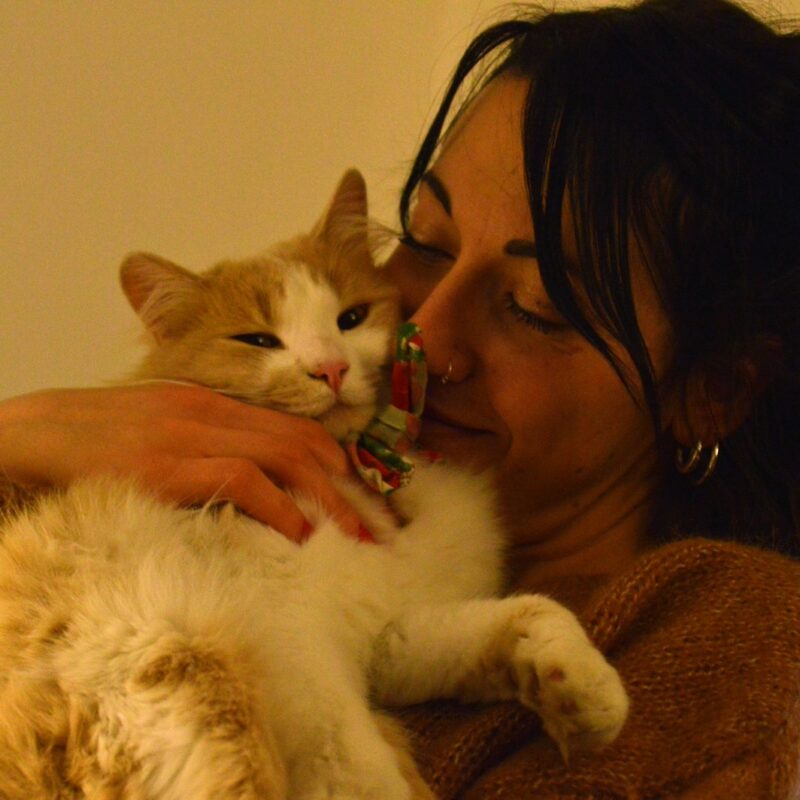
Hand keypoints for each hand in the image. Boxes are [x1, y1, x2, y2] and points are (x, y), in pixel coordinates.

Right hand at [0, 382, 362, 541]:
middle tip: (376, 524)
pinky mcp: (165, 466)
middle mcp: (208, 413)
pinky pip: (241, 482)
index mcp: (208, 404)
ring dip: (328, 500)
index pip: (291, 426)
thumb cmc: (90, 443)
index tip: (359, 494)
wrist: (25, 436)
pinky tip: (300, 536)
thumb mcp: (156, 435)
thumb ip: (201, 449)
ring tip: (356, 536)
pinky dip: (280, 509)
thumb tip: (247, 486)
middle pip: (300, 442)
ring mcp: (189, 436)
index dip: (334, 459)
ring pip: (284, 457)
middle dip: (347, 484)